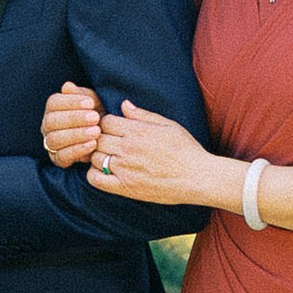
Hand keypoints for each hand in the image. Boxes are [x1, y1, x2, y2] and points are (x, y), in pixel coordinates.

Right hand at [42, 81, 103, 167]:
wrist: (106, 137)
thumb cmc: (96, 115)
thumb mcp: (92, 102)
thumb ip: (81, 94)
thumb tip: (67, 86)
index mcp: (53, 109)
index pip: (53, 103)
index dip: (71, 102)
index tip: (90, 103)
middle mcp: (47, 126)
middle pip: (52, 121)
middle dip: (74, 118)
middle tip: (95, 117)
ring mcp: (50, 143)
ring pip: (55, 139)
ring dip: (76, 135)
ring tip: (96, 132)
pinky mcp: (58, 159)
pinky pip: (63, 156)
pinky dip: (78, 150)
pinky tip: (92, 144)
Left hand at [70, 99, 220, 206]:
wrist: (198, 178)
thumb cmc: (186, 150)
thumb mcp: (168, 125)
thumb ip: (142, 115)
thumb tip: (123, 104)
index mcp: (137, 131)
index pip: (105, 121)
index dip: (106, 124)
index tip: (112, 129)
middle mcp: (128, 149)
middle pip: (97, 138)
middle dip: (100, 139)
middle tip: (109, 144)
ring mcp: (125, 169)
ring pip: (94, 157)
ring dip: (97, 156)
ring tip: (108, 157)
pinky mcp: (125, 188)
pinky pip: (95, 180)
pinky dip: (94, 174)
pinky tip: (104, 171)